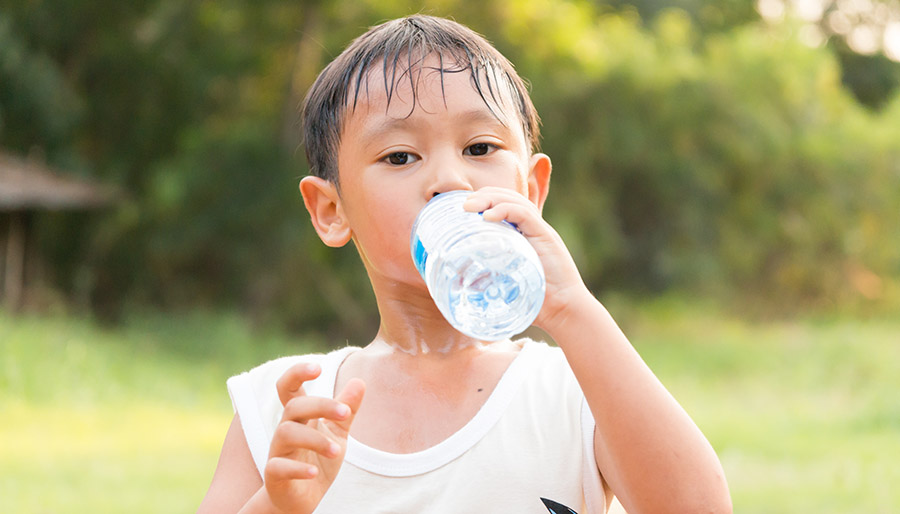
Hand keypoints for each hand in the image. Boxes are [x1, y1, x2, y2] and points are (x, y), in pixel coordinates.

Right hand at [263, 363, 364, 512]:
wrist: (303, 499)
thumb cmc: (318, 460)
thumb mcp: (336, 433)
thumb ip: (346, 409)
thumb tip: (360, 381)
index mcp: (299, 417)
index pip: (289, 388)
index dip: (297, 373)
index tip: (318, 367)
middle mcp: (285, 430)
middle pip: (294, 406)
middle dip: (320, 405)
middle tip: (345, 413)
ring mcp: (278, 452)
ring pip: (286, 433)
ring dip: (315, 439)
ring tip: (337, 451)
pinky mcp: (275, 475)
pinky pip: (279, 467)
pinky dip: (298, 469)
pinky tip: (315, 472)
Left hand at [463, 187, 589, 331]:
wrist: (563, 312)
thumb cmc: (534, 302)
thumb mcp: (503, 284)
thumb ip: (484, 278)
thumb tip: (456, 282)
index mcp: (522, 235)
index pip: (502, 205)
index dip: (483, 201)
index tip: (462, 209)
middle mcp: (532, 228)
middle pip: (507, 197)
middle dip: (483, 196)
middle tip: (462, 206)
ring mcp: (540, 231)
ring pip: (515, 201)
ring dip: (489, 199)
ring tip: (469, 207)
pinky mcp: (546, 236)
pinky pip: (525, 214)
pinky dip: (505, 210)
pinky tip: (488, 217)